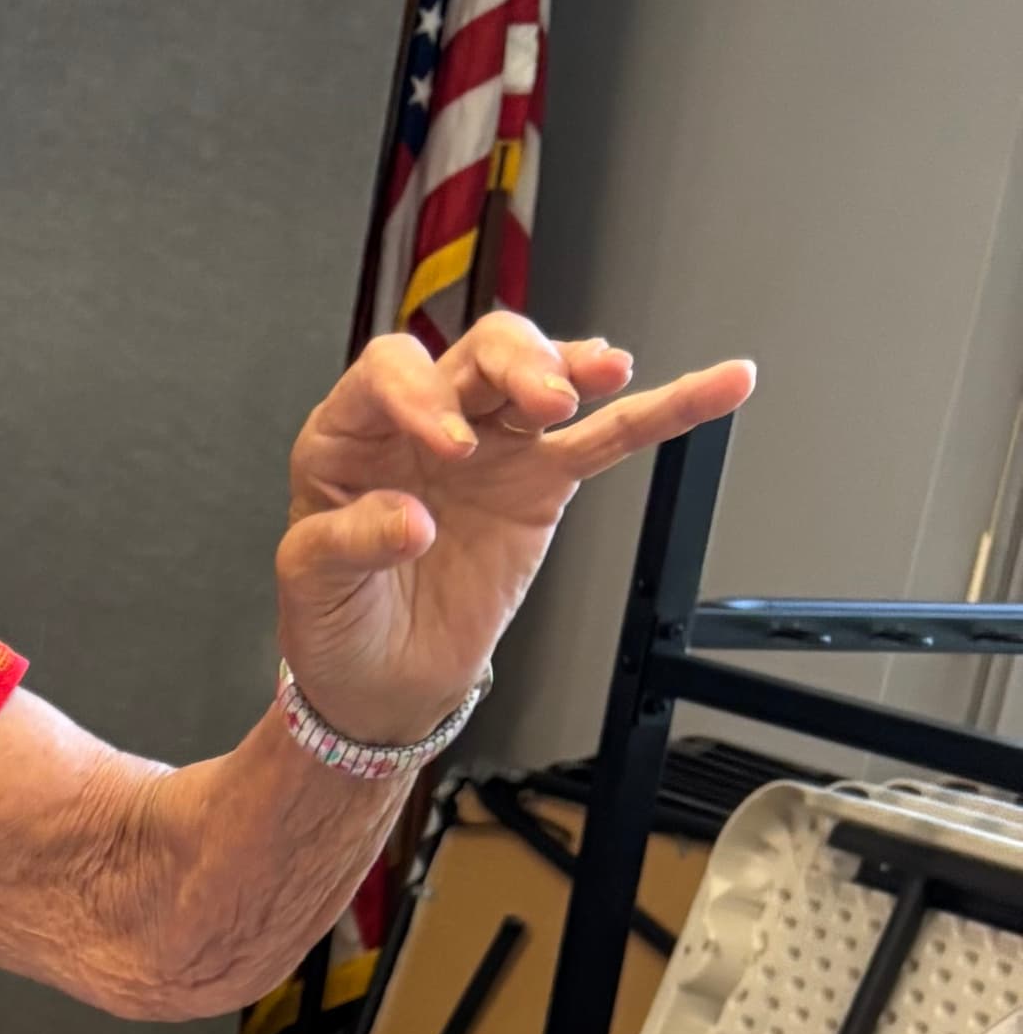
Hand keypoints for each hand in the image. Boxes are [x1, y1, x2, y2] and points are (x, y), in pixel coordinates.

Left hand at [275, 315, 755, 745]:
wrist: (381, 681)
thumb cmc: (334, 622)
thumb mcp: (310, 586)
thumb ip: (347, 543)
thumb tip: (410, 520)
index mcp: (351, 433)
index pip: (390, 372)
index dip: (421, 393)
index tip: (448, 445)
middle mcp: (424, 423)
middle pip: (479, 351)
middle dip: (516, 362)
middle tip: (543, 403)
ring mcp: (490, 446)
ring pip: (537, 375)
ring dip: (572, 366)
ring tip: (602, 378)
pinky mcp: (540, 482)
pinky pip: (608, 437)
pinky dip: (666, 410)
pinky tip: (721, 383)